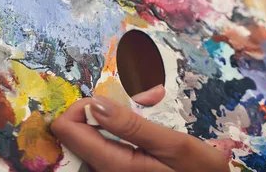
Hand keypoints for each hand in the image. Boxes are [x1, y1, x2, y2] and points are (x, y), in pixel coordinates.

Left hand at [51, 85, 228, 171]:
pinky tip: (147, 127)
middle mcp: (104, 171)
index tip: (107, 100)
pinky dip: (121, 128)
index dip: (82, 107)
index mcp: (112, 164)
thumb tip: (94, 103)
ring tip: (149, 110)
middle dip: (102, 109)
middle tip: (137, 104)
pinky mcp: (119, 169)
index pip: (67, 130)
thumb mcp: (173, 144)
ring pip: (93, 134)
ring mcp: (110, 171)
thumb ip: (131, 125)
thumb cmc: (199, 170)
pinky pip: (106, 143)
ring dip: (115, 117)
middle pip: (76, 132)